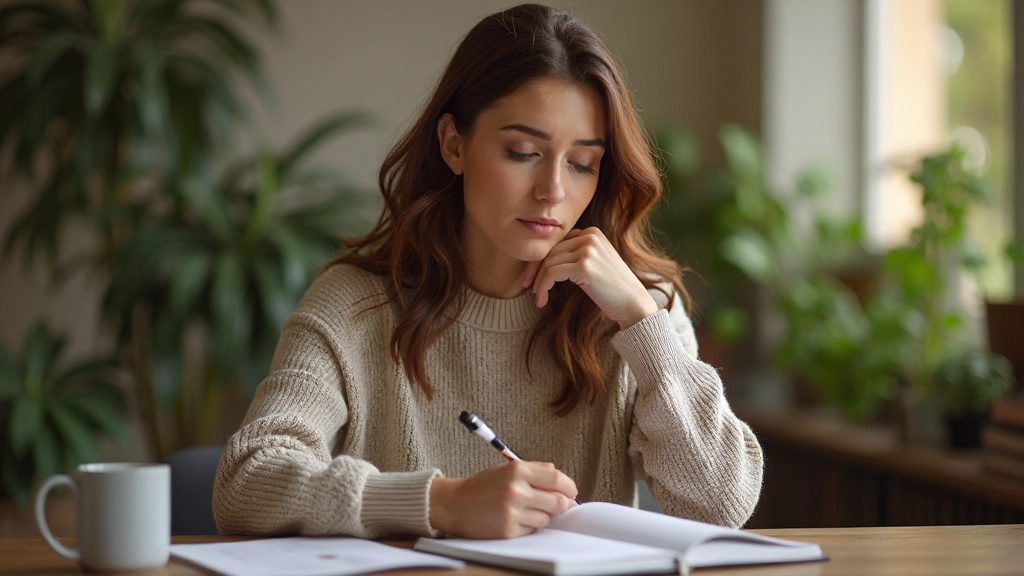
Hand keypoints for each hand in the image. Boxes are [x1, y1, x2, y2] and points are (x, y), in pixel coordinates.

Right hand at [429, 461, 576, 537]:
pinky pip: (532, 530)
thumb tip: (558, 474)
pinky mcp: (508, 530)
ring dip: (542, 515)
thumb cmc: (481, 486)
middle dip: (561, 503)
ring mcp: (512, 512)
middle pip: (558, 501)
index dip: (569, 486)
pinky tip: (515, 518)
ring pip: (546, 518)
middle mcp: (516, 490)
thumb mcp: (506, 469)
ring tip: (527, 509)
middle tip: (556, 503)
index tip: (571, 491)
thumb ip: (534, 468)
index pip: (556, 478)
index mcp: (517, 470)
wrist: (454, 504)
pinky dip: (528, 525)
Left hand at [521, 227, 658, 329]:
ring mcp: (588, 250)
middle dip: (536, 270)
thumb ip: (575, 255)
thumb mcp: (594, 263)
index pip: (557, 242)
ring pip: (548, 263)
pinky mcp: (584, 266)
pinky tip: (541, 299)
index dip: (541, 260)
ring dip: (539, 282)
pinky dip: (542, 287)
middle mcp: (590, 236)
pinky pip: (551, 273)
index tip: (532, 277)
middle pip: (550, 251)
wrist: (633, 304)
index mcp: (592, 232)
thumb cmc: (612, 289)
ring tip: (537, 298)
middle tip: (528, 288)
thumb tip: (543, 260)